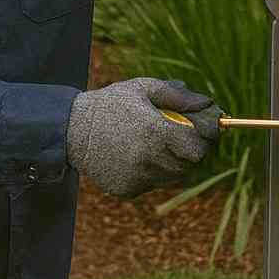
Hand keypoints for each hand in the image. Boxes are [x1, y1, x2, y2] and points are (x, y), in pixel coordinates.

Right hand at [65, 78, 216, 197]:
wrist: (71, 129)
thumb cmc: (110, 104)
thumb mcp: (143, 88)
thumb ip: (177, 96)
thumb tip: (207, 103)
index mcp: (156, 133)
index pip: (199, 148)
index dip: (205, 140)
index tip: (204, 130)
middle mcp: (149, 159)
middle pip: (190, 165)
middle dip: (191, 150)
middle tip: (182, 135)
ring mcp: (138, 178)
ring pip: (173, 176)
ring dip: (174, 161)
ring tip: (157, 143)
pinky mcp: (128, 189)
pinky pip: (152, 183)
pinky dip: (153, 171)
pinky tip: (137, 155)